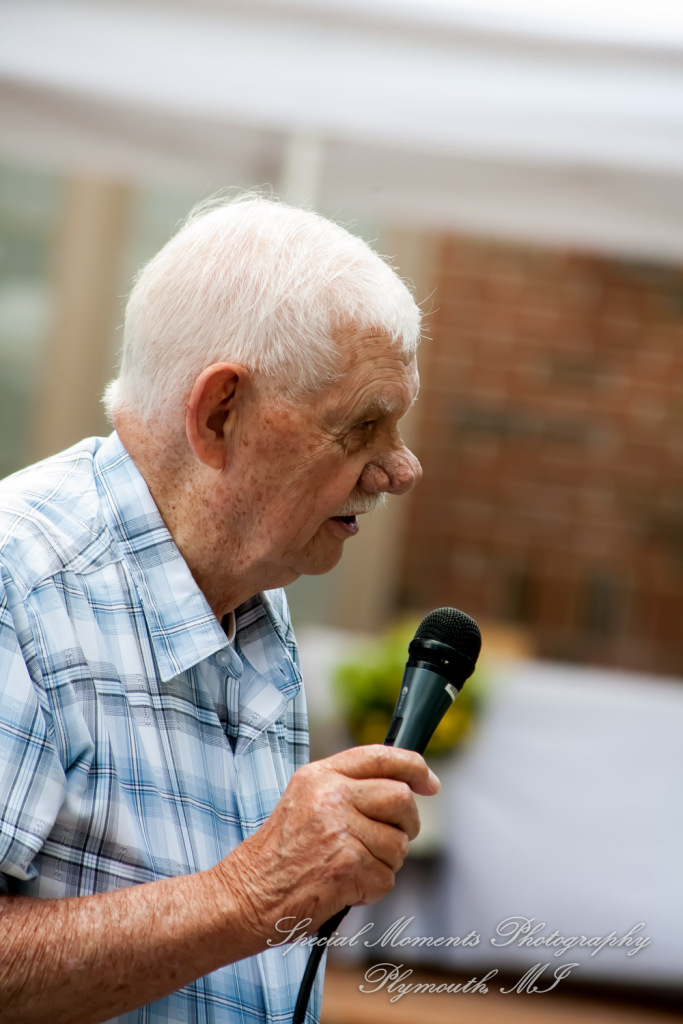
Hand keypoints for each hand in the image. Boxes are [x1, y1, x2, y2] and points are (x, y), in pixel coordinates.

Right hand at [213, 745, 439, 939]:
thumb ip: (346, 788)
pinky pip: (387, 877)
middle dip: (406, 824)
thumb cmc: (277, 855)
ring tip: (352, 868)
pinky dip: (372, 889)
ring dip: (385, 863)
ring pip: (398, 844)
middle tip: (388, 840)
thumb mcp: (304, 801)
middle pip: (400, 798)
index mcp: (320, 775)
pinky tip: (345, 887)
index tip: (429, 782)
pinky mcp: (347, 866)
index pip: (380, 756)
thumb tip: (401, 787)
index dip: (413, 767)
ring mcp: (339, 830)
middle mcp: (330, 796)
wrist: (245, 895)